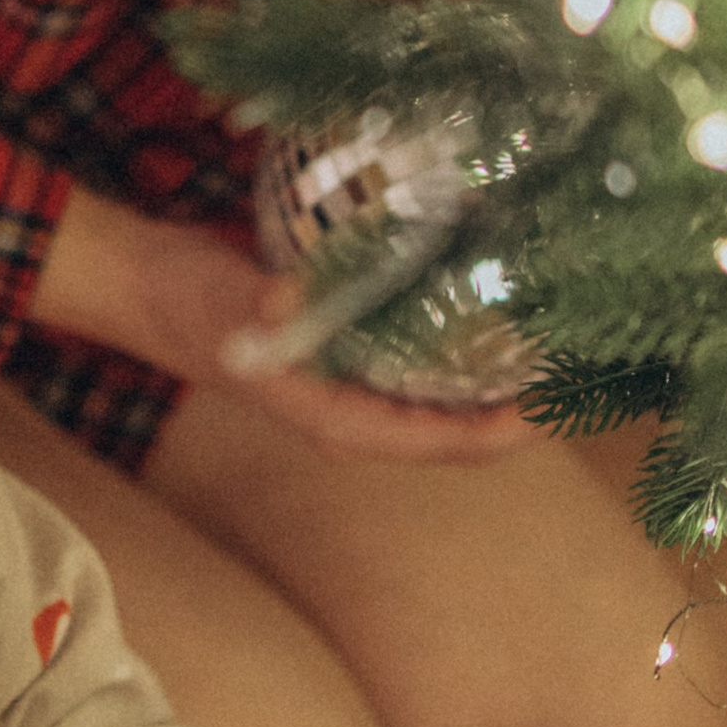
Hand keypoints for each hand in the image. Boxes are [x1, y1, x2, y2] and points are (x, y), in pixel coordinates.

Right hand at [31, 186, 543, 467]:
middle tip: (583, 371)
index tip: (557, 404)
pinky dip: (463, 348)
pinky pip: (423, 365)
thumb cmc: (186, 301)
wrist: (143, 284)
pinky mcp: (349, 355)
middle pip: (455, 431)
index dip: (501, 432)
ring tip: (557, 346)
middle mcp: (351, 414)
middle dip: (517, 409)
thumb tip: (290, 304)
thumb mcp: (226, 305)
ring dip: (496, 382)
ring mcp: (350, 388)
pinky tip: (496, 311)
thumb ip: (262, 311)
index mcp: (333, 420)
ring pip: (443, 400)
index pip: (438, 443)